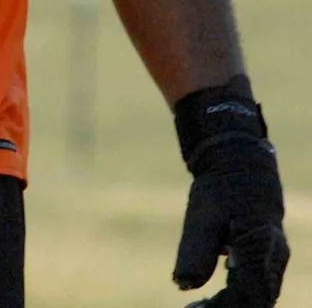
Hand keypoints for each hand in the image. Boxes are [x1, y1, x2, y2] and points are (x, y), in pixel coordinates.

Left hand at [173, 81, 288, 307]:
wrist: (240, 162)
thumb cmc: (220, 186)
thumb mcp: (203, 214)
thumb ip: (196, 251)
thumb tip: (182, 286)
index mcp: (260, 247)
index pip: (244, 296)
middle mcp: (273, 258)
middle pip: (254, 301)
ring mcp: (273, 259)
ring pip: (257, 297)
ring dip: (230, 305)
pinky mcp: (267, 257)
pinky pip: (256, 286)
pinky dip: (235, 297)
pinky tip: (210, 300)